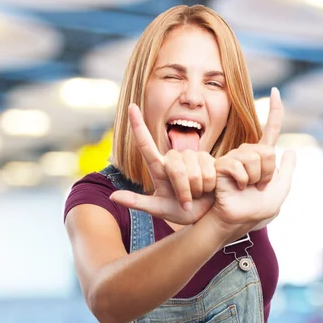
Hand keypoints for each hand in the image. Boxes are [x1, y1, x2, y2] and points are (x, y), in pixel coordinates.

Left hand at [109, 104, 215, 224]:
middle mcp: (174, 159)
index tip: (131, 106)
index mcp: (158, 168)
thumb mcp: (158, 209)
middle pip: (175, 168)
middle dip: (182, 189)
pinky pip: (207, 170)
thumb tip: (112, 196)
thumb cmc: (181, 212)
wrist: (207, 215)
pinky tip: (210, 188)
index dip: (138, 125)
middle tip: (186, 202)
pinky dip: (208, 184)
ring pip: (192, 170)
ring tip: (197, 195)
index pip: (146, 145)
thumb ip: (136, 202)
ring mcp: (192, 157)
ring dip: (195, 188)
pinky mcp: (208, 159)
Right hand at [209, 88, 294, 239]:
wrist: (236, 220)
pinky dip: (243, 180)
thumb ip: (287, 172)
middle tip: (258, 187)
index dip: (275, 112)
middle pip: (268, 151)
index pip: (270, 131)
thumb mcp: (279, 192)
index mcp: (261, 158)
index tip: (276, 91)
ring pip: (256, 158)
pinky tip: (236, 188)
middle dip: (268, 172)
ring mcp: (234, 159)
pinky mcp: (222, 166)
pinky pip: (240, 166)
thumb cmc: (255, 211)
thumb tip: (289, 150)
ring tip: (246, 189)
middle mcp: (247, 154)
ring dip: (256, 179)